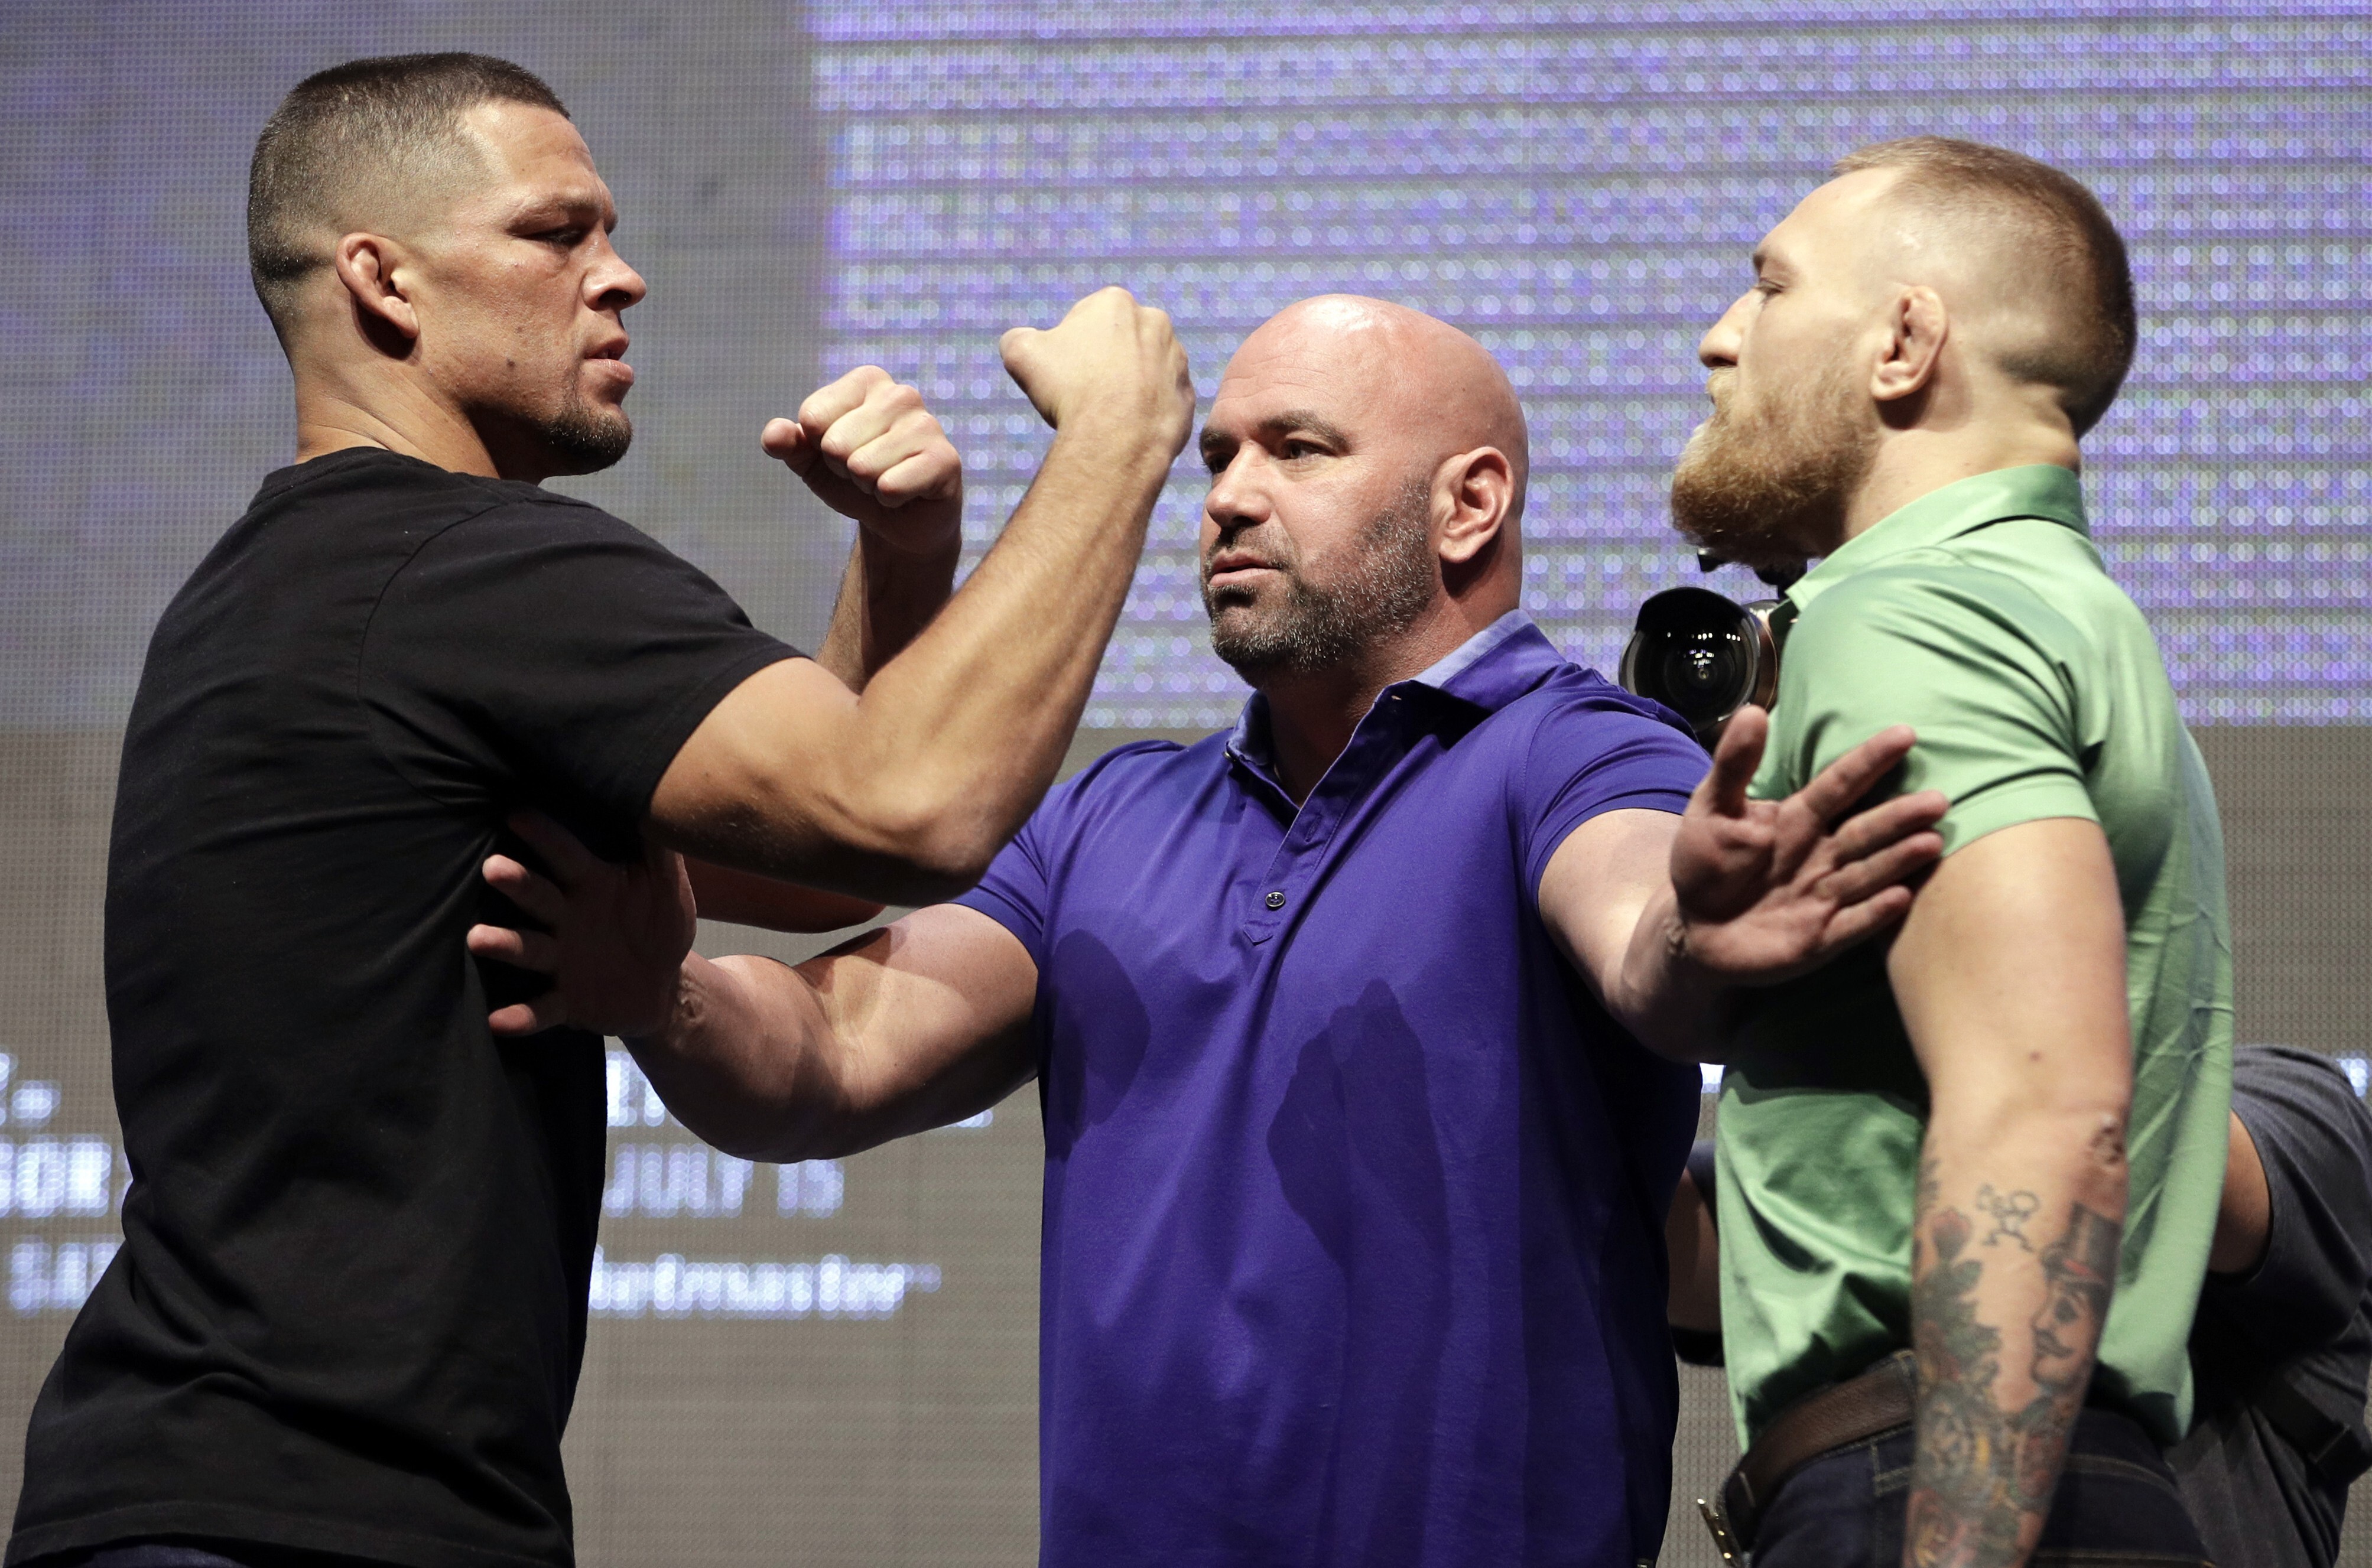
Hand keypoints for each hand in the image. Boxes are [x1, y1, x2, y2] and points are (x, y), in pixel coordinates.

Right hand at [466, 812, 696, 1037]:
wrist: (664, 985)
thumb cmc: (659, 923)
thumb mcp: (668, 885)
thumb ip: (661, 846)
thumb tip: (661, 797)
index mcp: (590, 883)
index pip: (565, 855)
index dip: (544, 836)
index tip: (517, 813)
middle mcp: (566, 918)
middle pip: (537, 896)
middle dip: (516, 883)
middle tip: (492, 868)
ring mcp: (560, 960)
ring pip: (528, 948)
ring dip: (504, 944)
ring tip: (476, 938)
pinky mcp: (566, 1001)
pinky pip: (541, 1008)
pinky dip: (520, 1016)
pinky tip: (497, 1020)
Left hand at [763, 367, 962, 554]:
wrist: (898, 520)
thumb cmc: (854, 480)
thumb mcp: (812, 461)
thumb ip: (788, 444)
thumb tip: (774, 435)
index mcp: (867, 381)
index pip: (812, 417)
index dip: (818, 447)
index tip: (841, 454)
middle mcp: (900, 394)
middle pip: (836, 444)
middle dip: (843, 470)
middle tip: (865, 473)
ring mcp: (927, 425)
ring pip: (862, 467)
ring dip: (867, 486)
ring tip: (885, 481)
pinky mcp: (945, 460)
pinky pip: (890, 486)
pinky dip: (889, 501)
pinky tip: (906, 494)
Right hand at [1000, 286, 1194, 457]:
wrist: (1116, 438)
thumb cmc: (1068, 389)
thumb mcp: (1020, 354)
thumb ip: (1018, 338)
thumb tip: (1020, 342)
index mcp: (1115, 302)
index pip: (1085, 319)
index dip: (1068, 348)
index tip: (1064, 372)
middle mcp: (1155, 322)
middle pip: (1118, 343)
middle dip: (1102, 363)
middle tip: (1083, 394)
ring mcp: (1177, 360)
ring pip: (1143, 372)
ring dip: (1127, 387)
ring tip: (1106, 414)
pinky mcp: (1187, 396)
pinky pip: (1161, 403)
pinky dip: (1146, 413)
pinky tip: (1127, 428)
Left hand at [1668, 707, 1946, 984]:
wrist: (1693, 929)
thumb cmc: (1706, 862)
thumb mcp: (1712, 809)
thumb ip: (1734, 765)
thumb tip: (1751, 710)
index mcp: (1798, 819)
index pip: (1839, 784)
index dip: (1868, 761)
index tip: (1904, 734)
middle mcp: (1820, 855)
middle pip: (1863, 831)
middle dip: (1899, 816)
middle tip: (1939, 799)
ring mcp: (1823, 896)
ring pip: (1866, 874)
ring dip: (1898, 860)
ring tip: (1931, 841)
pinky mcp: (1818, 938)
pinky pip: (1850, 924)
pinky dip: (1874, 912)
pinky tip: (1900, 897)